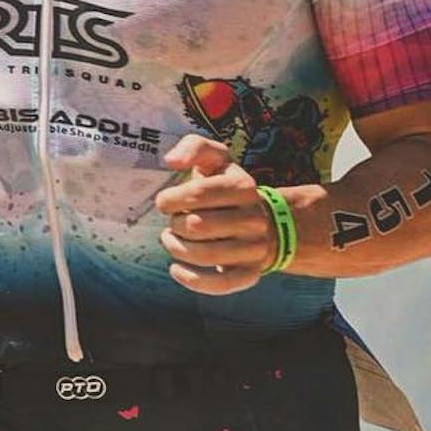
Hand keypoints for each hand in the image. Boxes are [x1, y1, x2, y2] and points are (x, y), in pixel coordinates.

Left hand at [154, 135, 283, 295]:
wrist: (264, 222)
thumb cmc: (226, 188)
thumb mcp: (216, 159)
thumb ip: (194, 146)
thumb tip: (172, 161)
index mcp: (244, 187)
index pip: (198, 193)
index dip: (172, 199)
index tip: (166, 202)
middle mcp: (253, 218)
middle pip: (196, 226)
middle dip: (175, 224)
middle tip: (175, 221)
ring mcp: (254, 248)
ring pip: (203, 254)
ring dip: (176, 248)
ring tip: (172, 239)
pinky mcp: (249, 274)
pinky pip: (219, 284)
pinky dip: (190, 279)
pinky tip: (176, 268)